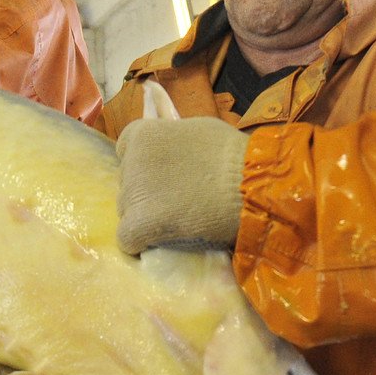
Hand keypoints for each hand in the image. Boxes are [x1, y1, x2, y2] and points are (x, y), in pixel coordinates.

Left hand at [114, 117, 249, 254]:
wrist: (250, 185)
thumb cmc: (234, 156)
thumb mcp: (197, 131)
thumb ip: (173, 140)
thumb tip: (168, 150)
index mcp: (143, 134)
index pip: (126, 151)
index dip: (144, 166)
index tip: (164, 176)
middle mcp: (132, 160)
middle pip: (128, 182)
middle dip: (147, 192)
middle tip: (177, 200)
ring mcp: (133, 193)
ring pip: (127, 210)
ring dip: (146, 216)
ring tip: (177, 220)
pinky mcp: (138, 224)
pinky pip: (127, 239)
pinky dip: (140, 243)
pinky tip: (159, 241)